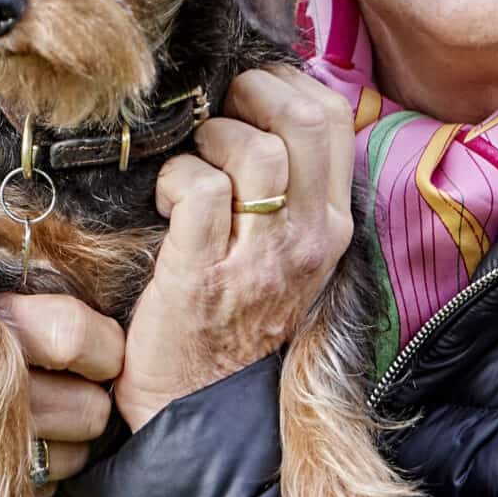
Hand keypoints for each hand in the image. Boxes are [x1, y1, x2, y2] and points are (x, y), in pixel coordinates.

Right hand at [0, 300, 121, 496]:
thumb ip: (24, 294)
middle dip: (91, 403)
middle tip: (72, 390)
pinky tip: (13, 454)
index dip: (104, 347)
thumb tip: (109, 284)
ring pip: (76, 457)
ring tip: (37, 421)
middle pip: (89, 409)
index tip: (100, 353)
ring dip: (69, 444)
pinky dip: (41, 478)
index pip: (73, 334)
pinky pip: (48, 493)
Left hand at [111, 68, 356, 430]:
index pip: (333, 118)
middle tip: (220, 112)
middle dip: (254, 92)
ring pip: (255, 149)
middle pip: (305, 119)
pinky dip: (174, 179)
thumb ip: (285, 190)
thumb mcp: (283, 254)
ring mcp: (260, 258)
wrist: (202, 413)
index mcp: (328, 226)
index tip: (248, 93)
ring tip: (194, 161)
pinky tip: (164, 202)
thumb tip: (263, 111)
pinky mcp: (204, 273)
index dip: (285, 83)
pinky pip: (198, 190)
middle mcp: (306, 238)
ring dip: (212, 137)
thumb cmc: (233, 323)